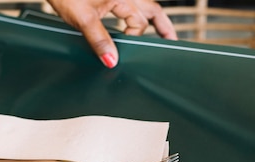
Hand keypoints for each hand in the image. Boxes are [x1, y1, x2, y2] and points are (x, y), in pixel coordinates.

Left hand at [47, 0, 176, 67]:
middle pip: (151, 10)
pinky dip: (133, 17)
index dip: (134, 38)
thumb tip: (112, 61)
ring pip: (141, 7)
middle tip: (171, 41)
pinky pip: (126, 7)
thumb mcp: (83, 18)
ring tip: (161, 34)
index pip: (139, 22)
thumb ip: (98, 40)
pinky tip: (129, 26)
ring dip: (150, 20)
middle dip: (162, 26)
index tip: (125, 52)